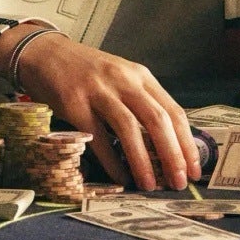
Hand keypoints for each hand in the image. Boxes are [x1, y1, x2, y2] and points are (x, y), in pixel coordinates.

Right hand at [5, 29, 199, 190]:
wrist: (45, 53)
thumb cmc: (87, 72)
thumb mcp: (122, 78)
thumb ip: (142, 103)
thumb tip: (166, 146)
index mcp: (141, 76)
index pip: (174, 111)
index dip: (187, 143)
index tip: (194, 169)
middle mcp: (124, 80)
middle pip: (157, 120)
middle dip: (172, 155)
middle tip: (178, 182)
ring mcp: (98, 91)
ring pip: (129, 128)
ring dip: (143, 161)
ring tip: (150, 185)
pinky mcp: (74, 103)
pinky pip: (97, 137)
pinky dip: (111, 161)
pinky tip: (120, 177)